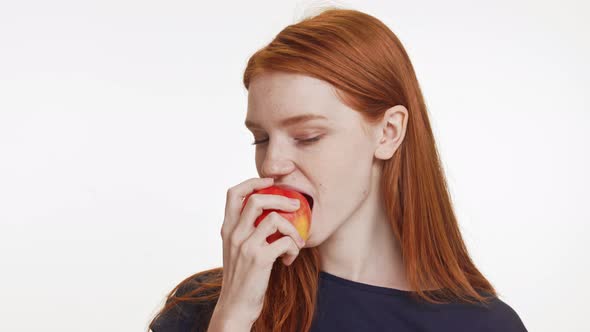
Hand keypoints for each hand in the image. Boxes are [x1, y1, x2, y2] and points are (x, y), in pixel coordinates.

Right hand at [215, 177, 305, 326]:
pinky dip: (294, 247)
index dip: (252, 182)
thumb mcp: (236, 250)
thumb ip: (245, 231)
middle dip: (281, 199)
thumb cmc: (242, 277)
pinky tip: (290, 259)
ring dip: (293, 229)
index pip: (233, 193)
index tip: (270, 182)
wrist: (235, 306)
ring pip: (274, 218)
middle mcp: (234, 234)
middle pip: (257, 200)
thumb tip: (270, 214)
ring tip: (296, 241)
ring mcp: (246, 246)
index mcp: (227, 229)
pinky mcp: (259, 259)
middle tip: (295, 205)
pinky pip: (285, 241)